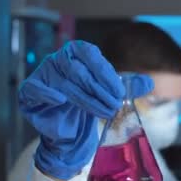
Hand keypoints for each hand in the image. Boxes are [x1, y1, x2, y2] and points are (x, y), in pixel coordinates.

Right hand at [18, 41, 153, 179]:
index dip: (105, 72)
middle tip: (115, 105)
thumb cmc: (87, 103)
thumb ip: (130, 86)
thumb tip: (150, 82)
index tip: (119, 91)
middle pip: (80, 71)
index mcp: (77, 53)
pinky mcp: (30, 92)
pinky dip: (47, 93)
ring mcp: (43, 75)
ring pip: (66, 83)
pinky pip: (36, 89)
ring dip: (87, 99)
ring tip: (104, 112)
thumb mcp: (110, 93)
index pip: (91, 55)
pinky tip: (61, 99)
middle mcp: (58, 60)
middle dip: (100, 90)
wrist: (67, 128)